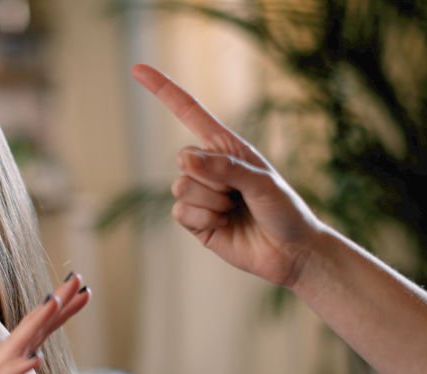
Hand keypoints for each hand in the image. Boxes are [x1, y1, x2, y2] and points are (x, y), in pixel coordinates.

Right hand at [0, 275, 90, 373]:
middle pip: (33, 326)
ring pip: (17, 344)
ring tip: (57, 301)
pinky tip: (34, 357)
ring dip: (36, 323)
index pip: (39, 331)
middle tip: (79, 279)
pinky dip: (17, 367)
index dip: (62, 311)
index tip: (83, 292)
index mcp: (6, 361)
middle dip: (56, 303)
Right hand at [131, 64, 325, 287]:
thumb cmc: (283, 210)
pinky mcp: (194, 222)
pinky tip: (224, 226)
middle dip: (212, 178)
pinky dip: (203, 220)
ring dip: (211, 202)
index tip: (137, 69)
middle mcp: (208, 167)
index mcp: (225, 146)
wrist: (289, 252)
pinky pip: (180, 213)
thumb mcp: (261, 181)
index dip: (163, 90)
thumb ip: (225, 168)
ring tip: (235, 211)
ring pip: (180, 188)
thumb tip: (185, 161)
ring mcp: (199, 195)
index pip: (188, 112)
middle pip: (183, 161)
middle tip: (239, 194)